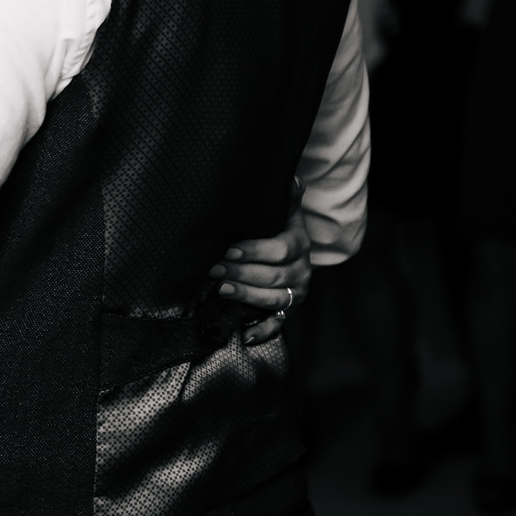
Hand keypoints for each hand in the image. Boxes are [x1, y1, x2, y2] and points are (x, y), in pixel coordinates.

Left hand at [209, 205, 311, 346]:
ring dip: (247, 296)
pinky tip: (245, 335)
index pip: (280, 250)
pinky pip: (277, 325)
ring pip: (274, 299)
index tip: (229, 249)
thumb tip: (293, 180)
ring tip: (222, 290)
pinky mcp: (288, 311)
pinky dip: (262, 331)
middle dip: (242, 273)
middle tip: (215, 269)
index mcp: (299, 245)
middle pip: (273, 276)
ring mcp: (296, 294)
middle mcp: (301, 272)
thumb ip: (286, 198)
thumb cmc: (281, 231)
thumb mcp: (285, 214)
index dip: (255, 250)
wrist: (295, 257)